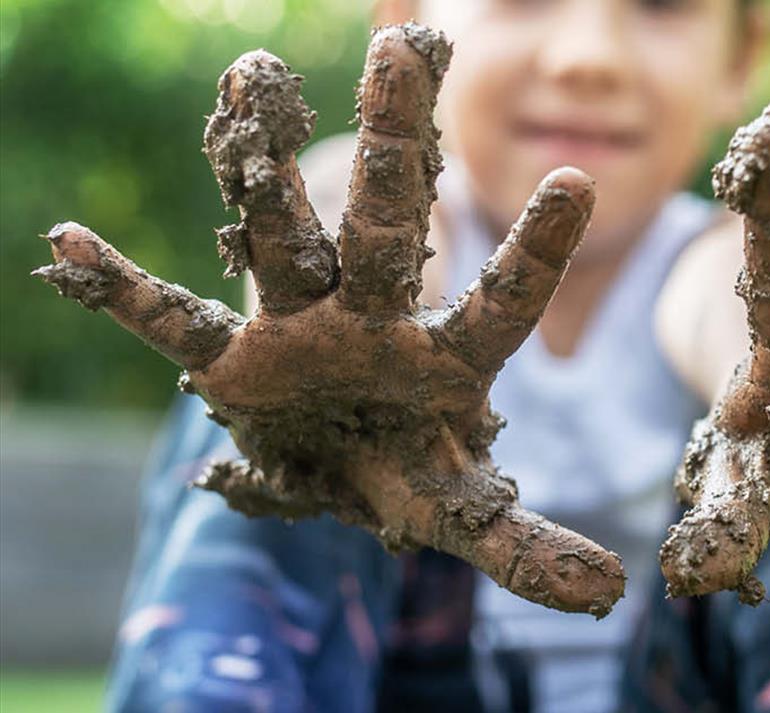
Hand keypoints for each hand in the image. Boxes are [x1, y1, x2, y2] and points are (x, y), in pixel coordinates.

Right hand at [34, 24, 624, 617]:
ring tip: (252, 75)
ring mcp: (302, 325)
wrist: (336, 464)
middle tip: (399, 49)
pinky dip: (124, 294)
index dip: (534, 252)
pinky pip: (174, 321)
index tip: (575, 183)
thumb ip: (525, 544)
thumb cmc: (410, 471)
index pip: (500, 301)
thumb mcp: (462, 511)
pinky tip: (69, 249)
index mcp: (445, 355)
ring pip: (284, 233)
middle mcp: (375, 317)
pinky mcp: (235, 356)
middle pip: (386, 225)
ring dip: (262, 165)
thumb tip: (610, 591)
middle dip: (393, 145)